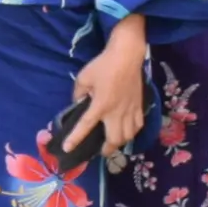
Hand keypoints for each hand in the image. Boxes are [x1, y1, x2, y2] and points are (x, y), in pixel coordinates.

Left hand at [72, 27, 150, 157]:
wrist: (127, 55)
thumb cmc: (103, 65)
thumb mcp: (83, 77)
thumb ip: (78, 93)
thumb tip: (79, 103)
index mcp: (101, 105)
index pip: (86, 125)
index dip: (75, 138)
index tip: (67, 149)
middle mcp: (116, 112)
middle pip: (114, 139)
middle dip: (106, 149)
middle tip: (100, 151)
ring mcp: (130, 110)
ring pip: (128, 136)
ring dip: (120, 143)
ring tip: (113, 142)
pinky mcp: (140, 106)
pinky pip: (138, 126)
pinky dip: (133, 132)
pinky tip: (128, 131)